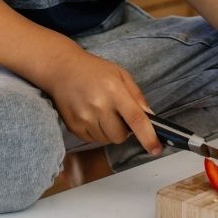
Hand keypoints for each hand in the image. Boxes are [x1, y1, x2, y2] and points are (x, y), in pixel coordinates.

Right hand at [35, 47, 161, 154]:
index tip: (156, 149)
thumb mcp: (120, 74)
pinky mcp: (73, 126)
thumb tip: (150, 116)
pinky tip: (91, 115)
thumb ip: (137, 96)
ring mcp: (84, 117)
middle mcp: (98, 105)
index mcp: (114, 90)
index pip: (135, 119)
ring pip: (106, 140)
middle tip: (117, 114)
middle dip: (124, 130)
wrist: (61, 69)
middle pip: (120, 136)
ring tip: (102, 111)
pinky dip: (96, 132)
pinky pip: (92, 140)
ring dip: (109, 131)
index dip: (148, 136)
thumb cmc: (94, 70)